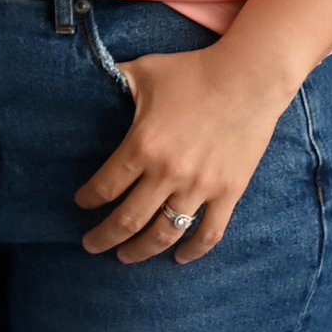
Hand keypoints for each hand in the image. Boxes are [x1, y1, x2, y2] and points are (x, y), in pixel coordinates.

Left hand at [76, 43, 293, 264]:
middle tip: (91, 245)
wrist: (249, 78)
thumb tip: (90, 76)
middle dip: (103, 238)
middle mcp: (168, 173)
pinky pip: (209, 234)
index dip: (87, 200)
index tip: (81, 204)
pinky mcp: (229, 192)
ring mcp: (200, 187)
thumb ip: (115, 80)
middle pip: (127, 221)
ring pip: (163, 235)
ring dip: (140, 251)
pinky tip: (179, 260)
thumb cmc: (193, 72)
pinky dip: (193, 252)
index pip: (104, 187)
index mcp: (142, 146)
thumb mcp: (145, 71)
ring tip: (125, 257)